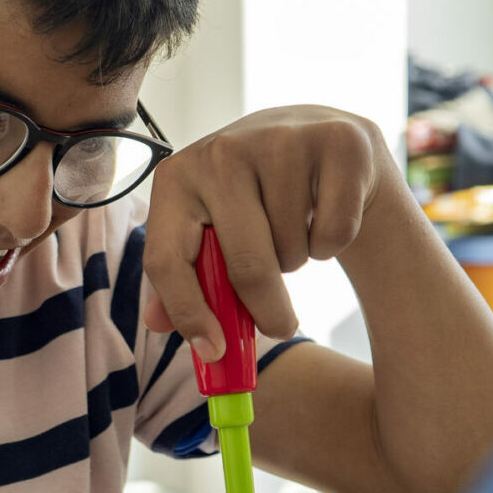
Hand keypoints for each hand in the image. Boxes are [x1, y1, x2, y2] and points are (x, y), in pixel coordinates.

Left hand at [143, 105, 388, 356]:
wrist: (321, 143)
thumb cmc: (255, 201)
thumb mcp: (209, 229)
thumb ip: (180, 277)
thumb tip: (154, 324)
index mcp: (175, 177)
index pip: (167, 259)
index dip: (188, 313)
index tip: (213, 352)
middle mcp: (222, 151)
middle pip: (243, 265)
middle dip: (265, 311)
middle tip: (279, 329)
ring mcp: (281, 139)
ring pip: (292, 250)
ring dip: (296, 262)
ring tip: (291, 231)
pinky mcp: (338, 142)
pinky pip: (335, 232)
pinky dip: (332, 243)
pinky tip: (323, 213)